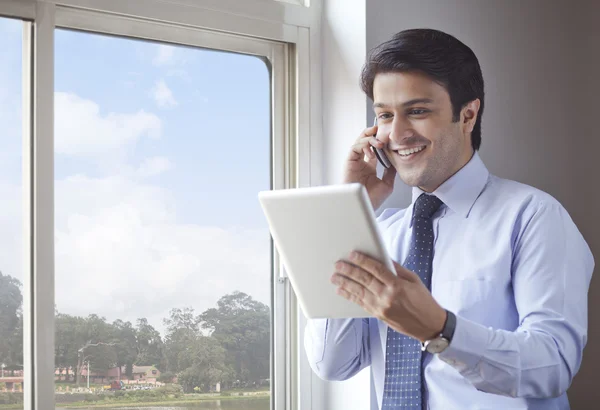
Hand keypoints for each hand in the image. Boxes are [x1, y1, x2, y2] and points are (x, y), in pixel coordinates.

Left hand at [332, 251, 446, 341]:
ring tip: (335, 277)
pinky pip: (361, 304)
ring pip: (359, 292)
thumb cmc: (424, 301)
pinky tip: (342, 291)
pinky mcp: (378, 315)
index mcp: (398, 285)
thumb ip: (397, 269)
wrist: (429, 325)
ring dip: (345, 283)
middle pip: (364, 280)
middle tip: (338, 265)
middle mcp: (388, 297)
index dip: (363, 261)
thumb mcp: (414, 280)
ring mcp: (381, 307)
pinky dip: (350, 296)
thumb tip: (383, 258)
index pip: (376, 269)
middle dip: (349, 271)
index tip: (352, 254)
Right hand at [343, 125, 395, 209]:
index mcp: (370, 167)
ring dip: (370, 139)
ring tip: (380, 143)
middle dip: (373, 133)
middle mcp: (361, 162)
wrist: (363, 206)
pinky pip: (355, 148)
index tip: (390, 136)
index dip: (381, 141)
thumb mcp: (387, 184)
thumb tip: (396, 160)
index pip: (374, 149)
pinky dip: (363, 146)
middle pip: (365, 141)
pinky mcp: (349, 162)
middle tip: (382, 129)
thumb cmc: (372, 199)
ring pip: (360, 141)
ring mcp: (355, 161)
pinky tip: (371, 153)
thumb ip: (390, 172)